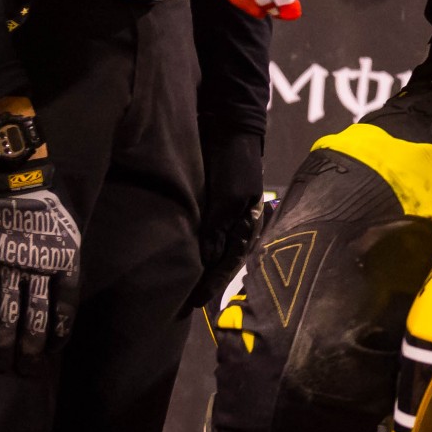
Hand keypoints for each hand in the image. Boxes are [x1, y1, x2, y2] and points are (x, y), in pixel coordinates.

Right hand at [0, 182, 82, 365]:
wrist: (14, 179)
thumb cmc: (47, 205)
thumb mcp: (70, 232)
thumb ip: (64, 262)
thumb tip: (58, 296)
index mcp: (65, 260)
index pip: (65, 306)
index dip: (59, 333)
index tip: (52, 351)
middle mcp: (38, 268)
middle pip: (35, 317)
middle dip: (30, 348)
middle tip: (25, 370)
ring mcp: (8, 266)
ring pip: (6, 314)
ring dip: (3, 343)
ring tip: (1, 363)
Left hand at [185, 129, 267, 312]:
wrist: (229, 127)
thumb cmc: (233, 163)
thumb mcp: (227, 197)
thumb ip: (217, 228)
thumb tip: (207, 261)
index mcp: (248, 224)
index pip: (230, 262)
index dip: (213, 284)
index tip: (196, 303)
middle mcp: (238, 223)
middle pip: (224, 260)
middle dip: (209, 281)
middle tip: (188, 303)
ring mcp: (225, 214)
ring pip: (213, 249)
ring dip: (201, 268)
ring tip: (183, 287)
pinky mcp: (211, 204)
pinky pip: (204, 234)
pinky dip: (195, 249)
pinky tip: (184, 258)